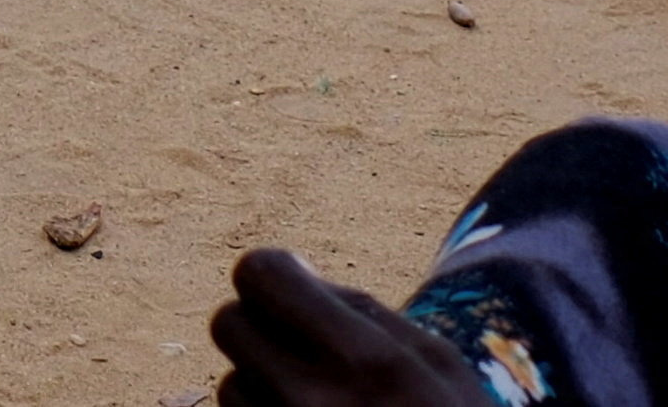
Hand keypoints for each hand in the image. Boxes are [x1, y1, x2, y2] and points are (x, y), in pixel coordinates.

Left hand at [205, 248, 495, 405]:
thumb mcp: (438, 367)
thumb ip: (365, 312)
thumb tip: (292, 273)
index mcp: (368, 362)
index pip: (259, 273)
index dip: (273, 277)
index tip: (292, 291)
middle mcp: (314, 403)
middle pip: (229, 323)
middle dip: (262, 329)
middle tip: (304, 351)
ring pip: (229, 383)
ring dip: (262, 387)